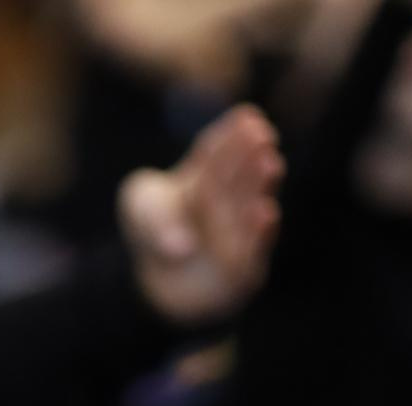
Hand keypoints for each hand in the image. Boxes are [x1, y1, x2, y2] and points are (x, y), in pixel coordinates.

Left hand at [118, 104, 283, 325]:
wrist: (157, 279)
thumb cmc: (152, 231)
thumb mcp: (141, 208)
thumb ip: (155, 217)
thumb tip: (181, 248)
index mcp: (204, 178)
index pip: (216, 155)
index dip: (231, 137)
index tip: (246, 118)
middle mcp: (227, 203)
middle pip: (237, 177)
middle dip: (250, 156)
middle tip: (262, 136)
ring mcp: (238, 234)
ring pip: (249, 207)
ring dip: (259, 187)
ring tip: (270, 164)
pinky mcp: (243, 269)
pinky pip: (252, 251)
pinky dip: (259, 234)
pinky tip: (267, 213)